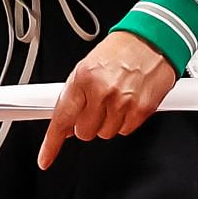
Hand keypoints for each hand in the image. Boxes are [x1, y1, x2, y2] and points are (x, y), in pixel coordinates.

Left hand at [38, 31, 177, 169]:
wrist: (153, 39)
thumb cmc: (121, 50)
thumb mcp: (88, 66)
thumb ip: (74, 96)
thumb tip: (65, 125)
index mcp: (83, 78)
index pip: (62, 119)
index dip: (51, 144)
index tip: (45, 159)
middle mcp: (101, 92)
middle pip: (84, 132)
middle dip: (88, 123)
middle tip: (97, 105)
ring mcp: (122, 103)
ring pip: (105, 133)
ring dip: (108, 121)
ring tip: (116, 98)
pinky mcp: (141, 110)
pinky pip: (125, 130)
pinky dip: (125, 121)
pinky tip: (128, 102)